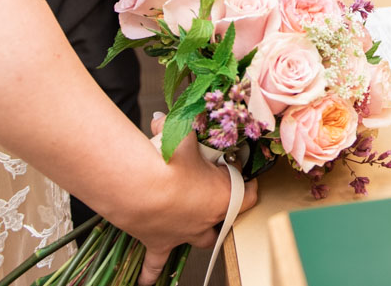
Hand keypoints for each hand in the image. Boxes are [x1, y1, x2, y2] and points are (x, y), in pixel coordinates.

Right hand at [127, 115, 259, 284]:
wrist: (141, 188)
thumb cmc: (168, 160)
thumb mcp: (180, 135)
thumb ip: (175, 127)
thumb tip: (160, 120)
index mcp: (222, 196)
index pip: (248, 194)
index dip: (248, 183)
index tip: (243, 170)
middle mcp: (206, 220)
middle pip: (223, 218)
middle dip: (223, 208)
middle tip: (213, 194)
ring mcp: (183, 234)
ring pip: (200, 240)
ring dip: (197, 235)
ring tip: (193, 233)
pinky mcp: (158, 244)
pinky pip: (156, 263)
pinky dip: (151, 272)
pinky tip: (147, 282)